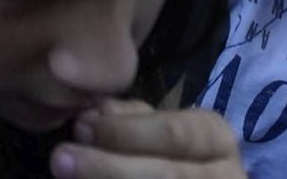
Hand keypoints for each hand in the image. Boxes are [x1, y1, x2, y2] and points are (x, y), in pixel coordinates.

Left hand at [54, 100, 244, 177]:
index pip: (174, 133)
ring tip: (66, 174)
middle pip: (167, 175)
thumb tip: (93, 114)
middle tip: (61, 158)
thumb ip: (131, 120)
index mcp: (216, 139)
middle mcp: (226, 176)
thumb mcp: (156, 129)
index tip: (80, 127)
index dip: (125, 132)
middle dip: (109, 166)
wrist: (191, 176)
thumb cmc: (170, 154)